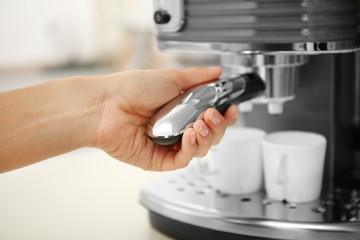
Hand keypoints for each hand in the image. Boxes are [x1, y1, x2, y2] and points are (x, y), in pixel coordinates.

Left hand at [93, 67, 238, 170]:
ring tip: (201, 122)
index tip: (231, 108)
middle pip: (209, 135)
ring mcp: (167, 144)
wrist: (106, 105)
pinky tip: (190, 135)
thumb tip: (216, 72)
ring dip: (207, 136)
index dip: (223, 116)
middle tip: (213, 114)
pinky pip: (183, 160)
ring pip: (200, 149)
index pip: (210, 118)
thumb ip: (197, 77)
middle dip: (217, 126)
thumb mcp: (170, 78)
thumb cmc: (131, 89)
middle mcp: (175, 128)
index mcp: (180, 109)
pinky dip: (192, 148)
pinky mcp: (158, 160)